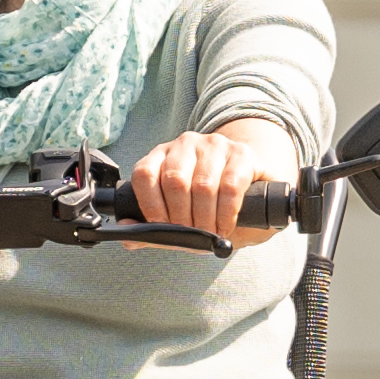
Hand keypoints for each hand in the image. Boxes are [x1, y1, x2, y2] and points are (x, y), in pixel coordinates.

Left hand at [126, 118, 300, 241]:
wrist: (253, 189)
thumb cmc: (209, 205)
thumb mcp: (179, 217)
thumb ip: (153, 229)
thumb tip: (126, 234)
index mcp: (162, 156)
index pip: (144, 174)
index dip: (150, 205)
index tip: (161, 226)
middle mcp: (185, 144)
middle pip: (174, 181)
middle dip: (181, 217)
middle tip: (191, 233)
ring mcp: (214, 145)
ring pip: (202, 185)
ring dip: (205, 219)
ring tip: (210, 233)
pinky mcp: (242, 153)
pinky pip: (230, 186)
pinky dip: (226, 213)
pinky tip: (225, 226)